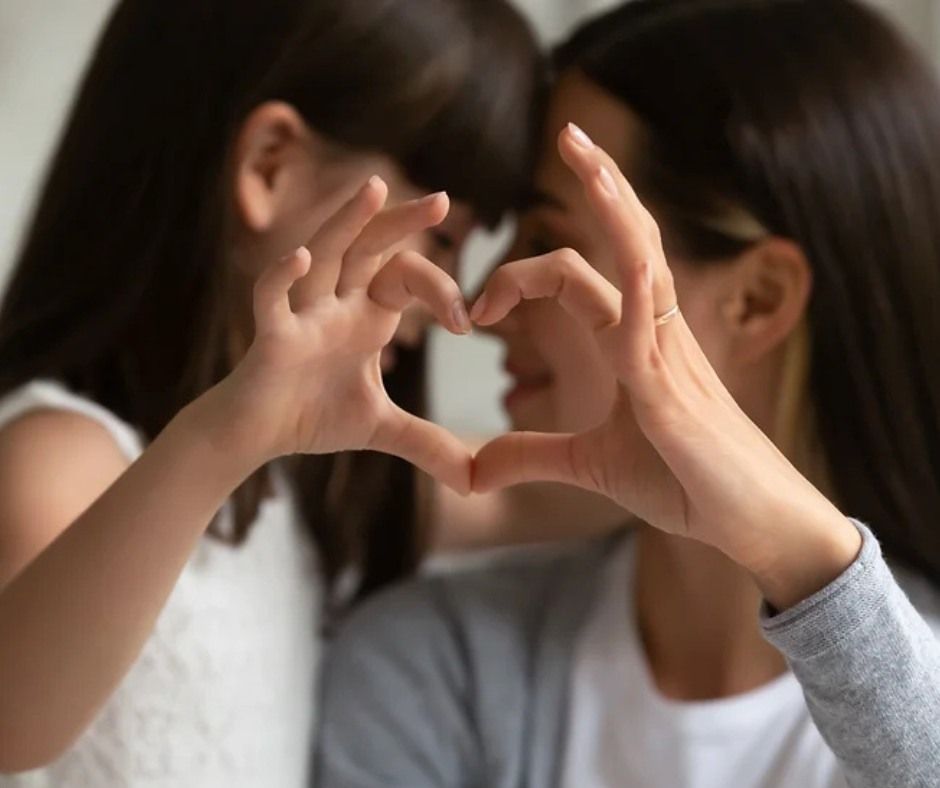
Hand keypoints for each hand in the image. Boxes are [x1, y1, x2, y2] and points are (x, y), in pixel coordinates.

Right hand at [204, 176, 473, 492]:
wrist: (257, 436)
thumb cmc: (312, 417)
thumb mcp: (382, 429)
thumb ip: (428, 444)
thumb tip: (476, 480)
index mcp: (366, 316)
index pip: (407, 277)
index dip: (442, 291)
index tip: (467, 325)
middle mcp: (336, 305)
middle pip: (368, 248)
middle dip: (400, 222)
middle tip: (443, 200)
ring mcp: (302, 316)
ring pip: (323, 256)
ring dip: (346, 223)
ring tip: (375, 188)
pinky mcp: (271, 338)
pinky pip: (271, 299)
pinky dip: (282, 278)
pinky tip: (299, 259)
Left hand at [472, 126, 859, 606]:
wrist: (744, 522)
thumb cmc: (682, 484)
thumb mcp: (587, 466)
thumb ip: (530, 454)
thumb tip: (470, 469)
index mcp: (632, 342)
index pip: (575, 279)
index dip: (520, 279)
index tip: (477, 309)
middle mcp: (652, 331)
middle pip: (626, 238)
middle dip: (599, 185)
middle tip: (566, 133)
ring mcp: (668, 351)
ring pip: (642, 257)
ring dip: (615, 203)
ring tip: (585, 152)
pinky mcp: (674, 386)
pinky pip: (653, 315)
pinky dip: (637, 276)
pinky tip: (624, 241)